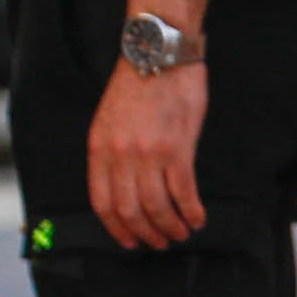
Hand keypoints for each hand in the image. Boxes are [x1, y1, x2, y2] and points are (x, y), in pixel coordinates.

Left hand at [87, 59, 209, 247]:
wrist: (159, 53)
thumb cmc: (136, 85)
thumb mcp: (108, 119)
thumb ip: (110, 152)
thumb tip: (121, 188)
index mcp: (98, 148)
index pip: (102, 202)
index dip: (116, 228)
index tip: (129, 241)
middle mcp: (120, 155)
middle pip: (130, 210)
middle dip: (145, 233)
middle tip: (159, 243)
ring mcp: (148, 153)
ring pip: (157, 207)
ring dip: (170, 227)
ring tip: (181, 233)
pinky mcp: (177, 149)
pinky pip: (183, 193)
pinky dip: (191, 212)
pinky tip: (197, 218)